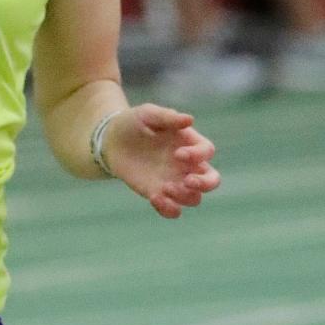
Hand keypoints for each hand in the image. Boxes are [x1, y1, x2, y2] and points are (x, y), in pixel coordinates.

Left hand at [102, 104, 219, 218]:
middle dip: (205, 184)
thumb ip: (168, 117)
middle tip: (187, 181)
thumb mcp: (148, 114)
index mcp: (189, 142)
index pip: (207, 151)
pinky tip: (154, 198)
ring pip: (194, 198)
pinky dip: (168, 209)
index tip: (177, 153)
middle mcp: (187, 165)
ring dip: (184, 197)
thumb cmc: (133, 122)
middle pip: (212, 180)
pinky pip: (173, 210)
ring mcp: (174, 181)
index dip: (198, 155)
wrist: (111, 140)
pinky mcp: (159, 194)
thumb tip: (190, 119)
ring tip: (165, 188)